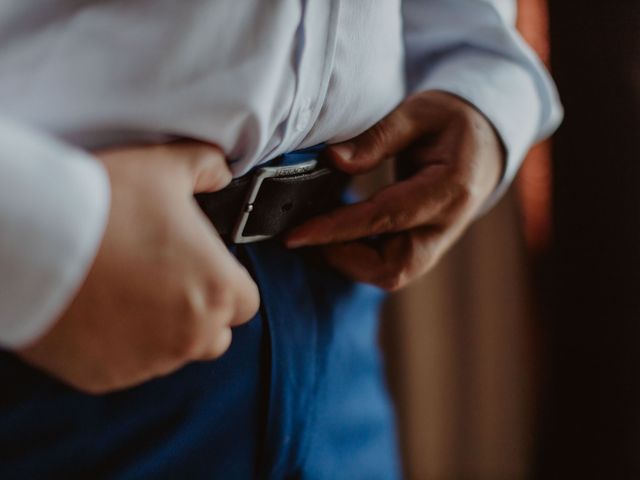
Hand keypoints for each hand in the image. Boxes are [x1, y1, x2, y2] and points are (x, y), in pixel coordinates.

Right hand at [18, 142, 259, 393]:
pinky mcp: (108, 378)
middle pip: (214, 334)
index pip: (245, 301)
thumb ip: (206, 167)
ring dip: (161, 332)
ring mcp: (150, 361)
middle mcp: (192, 334)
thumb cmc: (103, 204)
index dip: (226, 284)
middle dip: (199, 313)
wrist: (31, 242)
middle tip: (164, 281)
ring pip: (172, 353)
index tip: (203, 269)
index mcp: (217, 290)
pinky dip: (120, 348)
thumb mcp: (164, 168)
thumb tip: (219, 171)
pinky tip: (98, 314)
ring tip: (126, 293)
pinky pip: (128, 367)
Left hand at [285, 91, 503, 290]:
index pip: (386, 217)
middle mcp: (448, 225)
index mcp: (451, 188)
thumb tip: (332, 160)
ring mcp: (439, 242)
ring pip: (392, 275)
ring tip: (317, 234)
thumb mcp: (419, 112)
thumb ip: (377, 138)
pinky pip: (392, 268)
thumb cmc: (452, 122)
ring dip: (349, 262)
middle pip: (393, 266)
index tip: (296, 235)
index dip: (338, 229)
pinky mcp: (427, 248)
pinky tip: (336, 235)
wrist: (486, 143)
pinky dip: (360, 259)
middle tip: (304, 234)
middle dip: (343, 257)